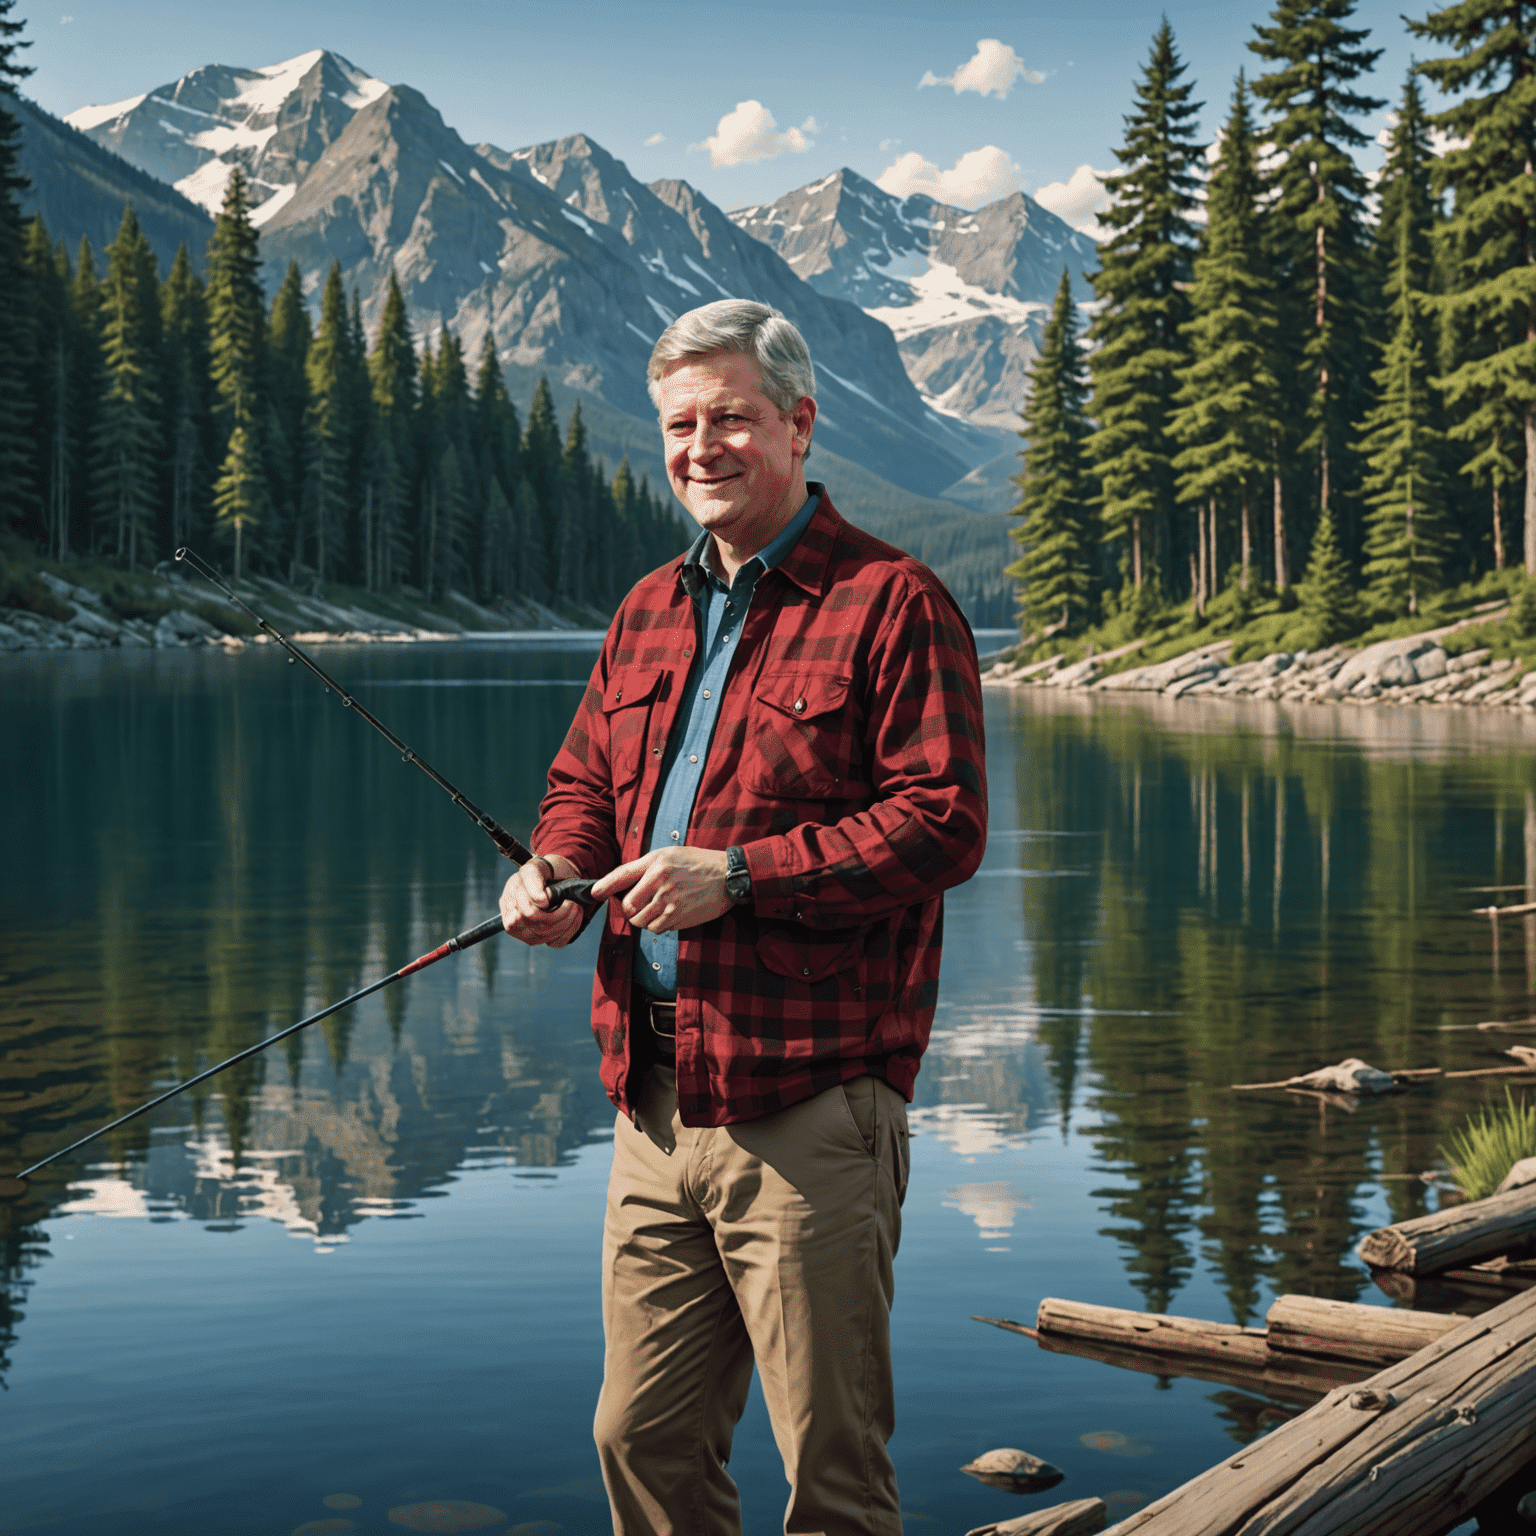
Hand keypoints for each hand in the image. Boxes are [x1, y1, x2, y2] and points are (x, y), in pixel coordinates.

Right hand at [500, 853, 584, 947]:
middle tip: (572, 904)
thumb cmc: (545, 871)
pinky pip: (556, 942)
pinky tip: (574, 918)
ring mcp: (527, 933)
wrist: (557, 875)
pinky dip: (570, 930)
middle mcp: (514, 920)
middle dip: (559, 916)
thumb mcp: (536, 866)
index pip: (525, 914)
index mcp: (509, 901)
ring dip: (567, 922)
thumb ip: (533, 878)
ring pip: (547, 937)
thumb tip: (540, 901)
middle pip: (536, 929)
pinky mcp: (542, 939)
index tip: (559, 897)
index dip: (543, 909)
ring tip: (575, 908)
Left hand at [590, 846, 730, 933]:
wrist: (728, 876)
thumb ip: (645, 867)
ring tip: (659, 908)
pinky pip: (658, 928)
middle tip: (642, 904)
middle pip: (629, 906)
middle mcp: (660, 882)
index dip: (605, 886)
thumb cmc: (698, 863)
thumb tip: (622, 885)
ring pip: (641, 921)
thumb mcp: (670, 854)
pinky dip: (660, 925)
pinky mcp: (679, 917)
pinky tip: (671, 914)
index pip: (622, 876)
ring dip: (645, 919)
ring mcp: (670, 902)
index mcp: (656, 863)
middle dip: (632, 909)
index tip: (595, 893)